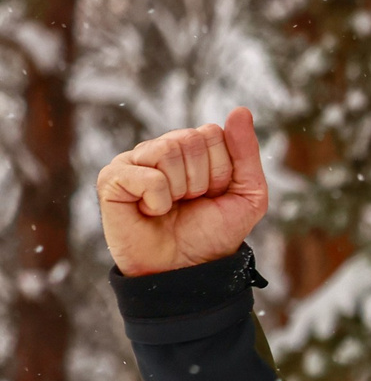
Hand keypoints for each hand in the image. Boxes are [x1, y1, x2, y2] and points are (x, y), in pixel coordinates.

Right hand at [98, 108, 269, 276]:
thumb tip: (240, 110)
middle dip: (202, 180)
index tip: (213, 195)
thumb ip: (246, 153)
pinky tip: (151, 212)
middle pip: (191, 139)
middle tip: (190, 203)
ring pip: (169, 151)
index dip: (222, 171)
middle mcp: (161, 149)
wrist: (187, 270)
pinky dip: (158, 200)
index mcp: (192, 149)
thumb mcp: (249, 196)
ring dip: (180, 189)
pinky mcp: (112, 179)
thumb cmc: (213, 234)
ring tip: (171, 207)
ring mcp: (134, 161)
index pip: (214, 134)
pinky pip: (146, 175)